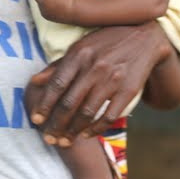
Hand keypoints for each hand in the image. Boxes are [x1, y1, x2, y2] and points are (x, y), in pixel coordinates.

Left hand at [28, 23, 170, 144]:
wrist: (145, 37)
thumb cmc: (106, 42)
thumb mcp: (80, 47)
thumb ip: (58, 66)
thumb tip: (34, 82)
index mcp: (78, 55)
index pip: (56, 85)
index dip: (44, 105)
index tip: (35, 120)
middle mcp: (94, 68)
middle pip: (69, 102)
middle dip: (56, 124)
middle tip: (48, 138)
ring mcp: (112, 80)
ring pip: (87, 112)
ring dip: (73, 130)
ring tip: (64, 141)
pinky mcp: (129, 90)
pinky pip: (110, 115)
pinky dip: (96, 128)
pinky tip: (86, 135)